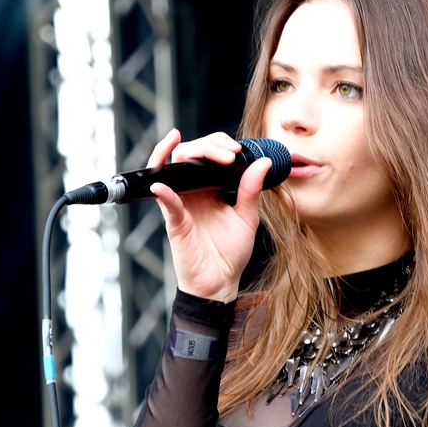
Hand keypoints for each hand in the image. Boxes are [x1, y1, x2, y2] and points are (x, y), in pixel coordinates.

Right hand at [147, 129, 271, 301]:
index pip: (206, 153)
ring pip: (170, 169)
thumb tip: (263, 162)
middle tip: (228, 153)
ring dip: (184, 153)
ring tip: (205, 151)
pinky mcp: (175, 222)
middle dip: (208, 145)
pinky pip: (166, 204)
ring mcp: (181, 204)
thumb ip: (251, 189)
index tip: (237, 149)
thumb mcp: (247, 216)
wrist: (221, 282)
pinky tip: (163, 185)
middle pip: (187, 154)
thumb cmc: (231, 252)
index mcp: (209, 187)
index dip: (218, 143)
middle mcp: (192, 192)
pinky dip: (164, 193)